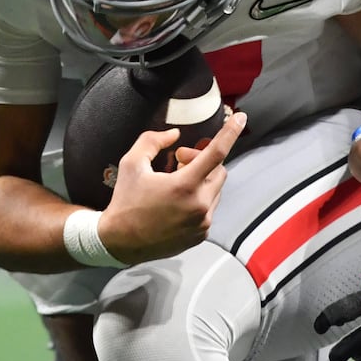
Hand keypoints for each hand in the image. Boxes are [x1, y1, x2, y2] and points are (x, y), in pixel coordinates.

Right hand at [98, 110, 246, 262]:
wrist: (120, 242)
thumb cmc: (125, 202)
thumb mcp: (132, 164)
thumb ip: (153, 141)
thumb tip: (175, 135)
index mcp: (184, 186)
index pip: (216, 153)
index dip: (230, 132)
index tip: (240, 118)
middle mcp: (199, 206)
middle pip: (219, 170)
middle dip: (202, 161)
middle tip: (178, 161)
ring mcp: (202, 223)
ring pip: (216, 190)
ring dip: (202, 180)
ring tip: (176, 183)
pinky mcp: (200, 235)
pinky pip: (210, 208)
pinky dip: (199, 199)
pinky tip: (177, 202)